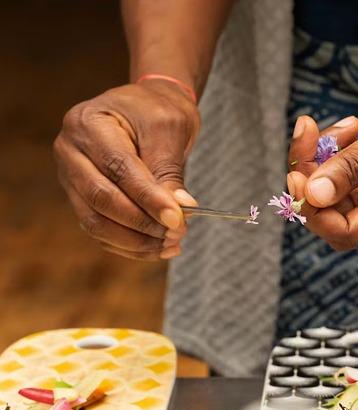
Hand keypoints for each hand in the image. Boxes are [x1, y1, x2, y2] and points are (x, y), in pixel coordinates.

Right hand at [53, 79, 199, 259]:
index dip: (149, 198)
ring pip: (95, 222)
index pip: (118, 169)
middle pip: (100, 199)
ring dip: (135, 241)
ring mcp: (70, 177)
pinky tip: (158, 248)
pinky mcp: (80, 198)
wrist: (147, 105)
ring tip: (172, 244)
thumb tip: (179, 211)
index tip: (178, 219)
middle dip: (142, 223)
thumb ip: (169, 169)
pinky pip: (100, 230)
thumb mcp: (169, 128)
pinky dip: (129, 245)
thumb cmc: (157, 110)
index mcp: (88, 123)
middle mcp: (70, 151)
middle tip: (178, 233)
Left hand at [287, 79, 357, 250]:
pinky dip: (331, 150)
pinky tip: (351, 128)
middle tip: (307, 134)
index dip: (314, 211)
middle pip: (328, 214)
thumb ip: (353, 166)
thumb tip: (314, 195)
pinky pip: (334, 174)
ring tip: (347, 126)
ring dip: (321, 156)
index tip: (297, 175)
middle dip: (311, 175)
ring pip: (326, 191)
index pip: (344, 232)